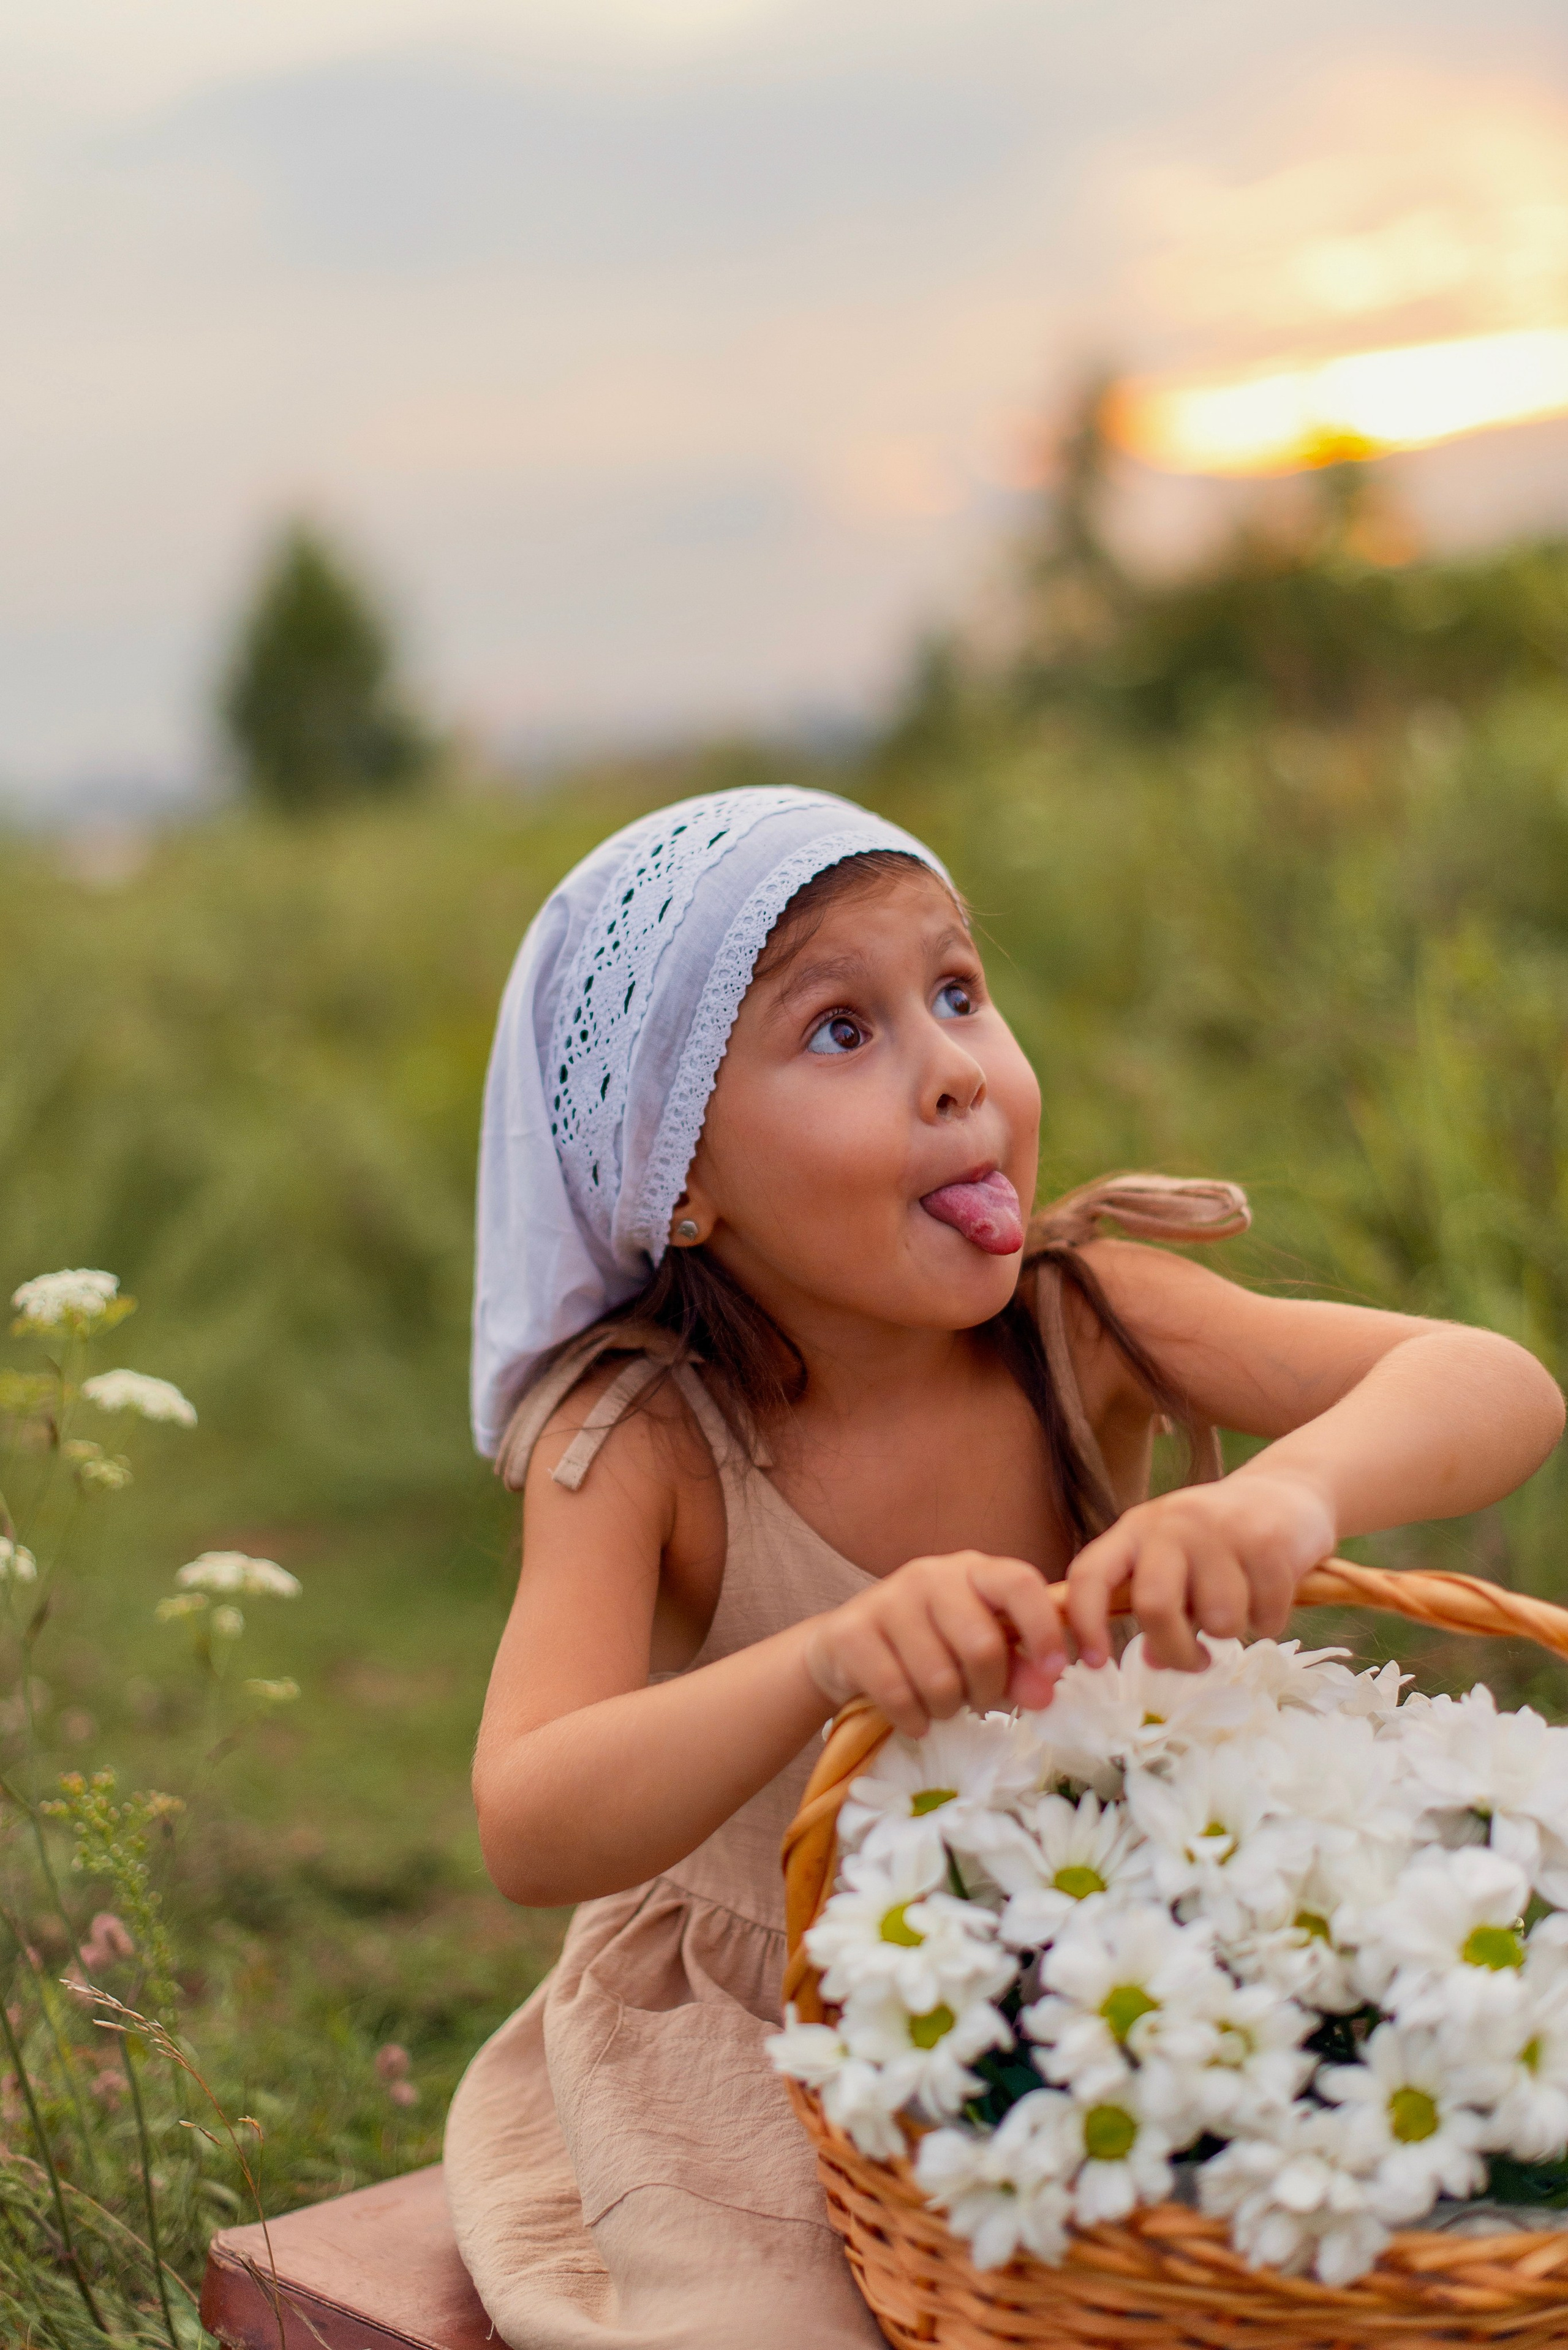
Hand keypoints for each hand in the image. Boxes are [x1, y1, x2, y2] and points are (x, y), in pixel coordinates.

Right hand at [802, 1550, 1067, 1737]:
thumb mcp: (979, 1655)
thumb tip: (1047, 1695)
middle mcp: (930, 1575)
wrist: (845, 1649)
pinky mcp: (852, 1632)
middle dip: (987, 1691)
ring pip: (939, 1678)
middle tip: (977, 1702)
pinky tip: (913, 1718)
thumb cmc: (928, 1648)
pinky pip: (897, 1694)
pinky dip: (912, 1720)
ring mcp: (887, 1599)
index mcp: (973, 1571)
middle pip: (982, 1646)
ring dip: (946, 1709)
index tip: (1055, 1670)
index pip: (1020, 1582)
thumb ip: (1018, 1670)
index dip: (1043, 1628)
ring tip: (940, 1705)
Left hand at [1064, 1468, 1335, 1671]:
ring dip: (1233, 1630)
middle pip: (1154, 1606)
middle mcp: (1171, 1524)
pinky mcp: (1269, 1543)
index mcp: (1135, 1529)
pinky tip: (1269, 1592)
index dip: (1084, 1622)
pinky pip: (1266, 1617)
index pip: (1090, 1574)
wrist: (1287, 1490)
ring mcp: (1221, 1529)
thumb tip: (1153, 1660)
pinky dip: (1269, 1620)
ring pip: (1219, 1621)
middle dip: (1176, 1651)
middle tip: (1197, 1661)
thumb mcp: (1175, 1564)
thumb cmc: (1219, 1542)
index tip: (1096, 1665)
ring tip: (1240, 1603)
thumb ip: (1157, 1608)